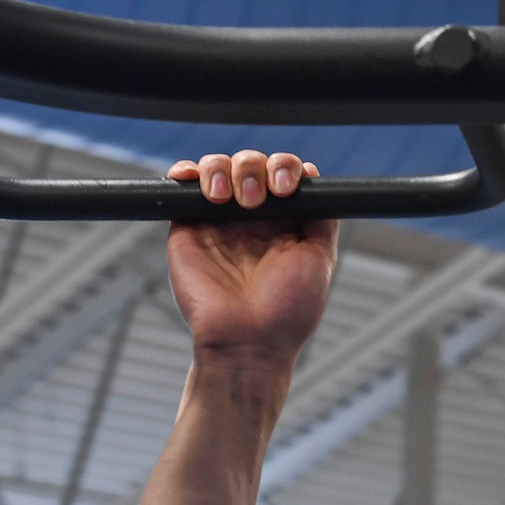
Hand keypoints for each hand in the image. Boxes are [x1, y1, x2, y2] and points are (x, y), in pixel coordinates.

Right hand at [165, 149, 339, 369]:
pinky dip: (186, 171)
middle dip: (255, 168)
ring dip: (224, 168)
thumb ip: (322, 218)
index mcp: (283, 220)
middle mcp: (250, 216)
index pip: (282, 172)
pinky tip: (194, 178)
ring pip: (218, 166)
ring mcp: (217, 219)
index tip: (286, 187)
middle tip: (257, 200)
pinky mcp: (187, 227)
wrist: (249, 341)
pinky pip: (183, 186)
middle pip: (250, 163)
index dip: (285, 167)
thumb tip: (316, 177)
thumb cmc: (289, 310)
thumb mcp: (319, 260)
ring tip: (228, 198)